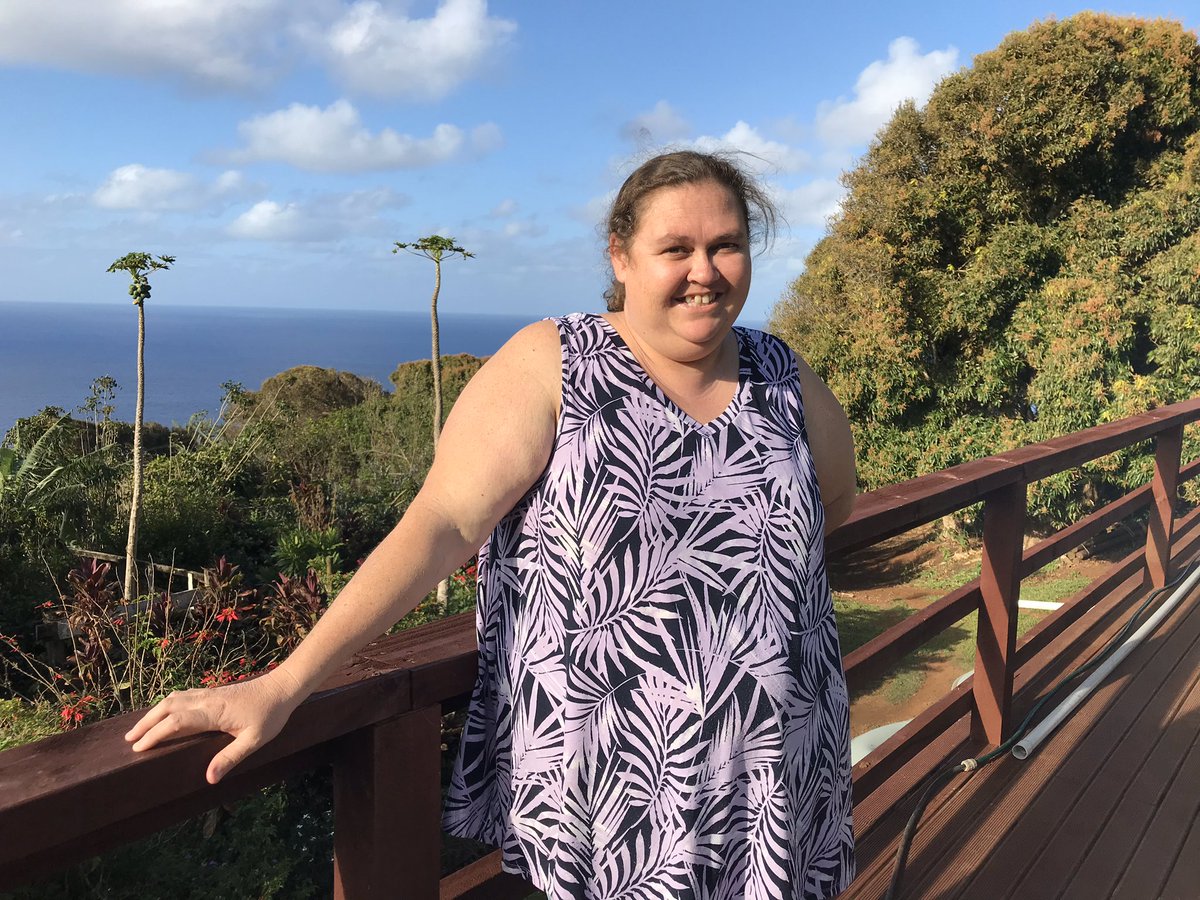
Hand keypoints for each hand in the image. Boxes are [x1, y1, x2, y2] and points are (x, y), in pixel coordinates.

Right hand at [124, 668, 303, 784]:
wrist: (282, 687)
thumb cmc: (271, 714)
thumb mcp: (255, 740)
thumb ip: (231, 757)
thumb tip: (209, 778)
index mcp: (212, 712)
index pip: (175, 722)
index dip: (155, 734)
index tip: (138, 748)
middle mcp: (206, 700)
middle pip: (167, 708)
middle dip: (146, 723)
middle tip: (128, 740)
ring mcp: (209, 693)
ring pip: (173, 699)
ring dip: (154, 712)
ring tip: (140, 728)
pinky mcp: (213, 691)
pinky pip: (183, 695)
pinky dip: (168, 704)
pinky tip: (165, 711)